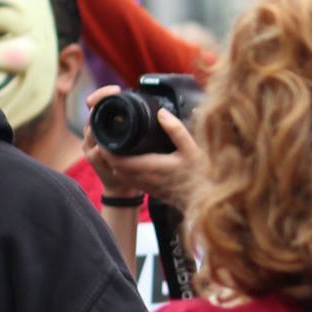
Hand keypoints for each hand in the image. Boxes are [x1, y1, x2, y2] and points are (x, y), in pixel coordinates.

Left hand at [81, 85, 203, 207]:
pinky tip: (132, 159)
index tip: (106, 134)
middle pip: (115, 165)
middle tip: (110, 135)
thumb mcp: (192, 148)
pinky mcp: (150, 189)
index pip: (117, 159)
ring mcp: (146, 185)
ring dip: (116, 161)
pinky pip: (130, 179)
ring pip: (121, 173)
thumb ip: (176, 130)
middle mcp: (144, 178)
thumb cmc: (200, 174)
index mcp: (151, 166)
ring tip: (118, 145)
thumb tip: (161, 113)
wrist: (205, 198)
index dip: (107, 148)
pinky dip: (126, 169)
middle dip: (109, 152)